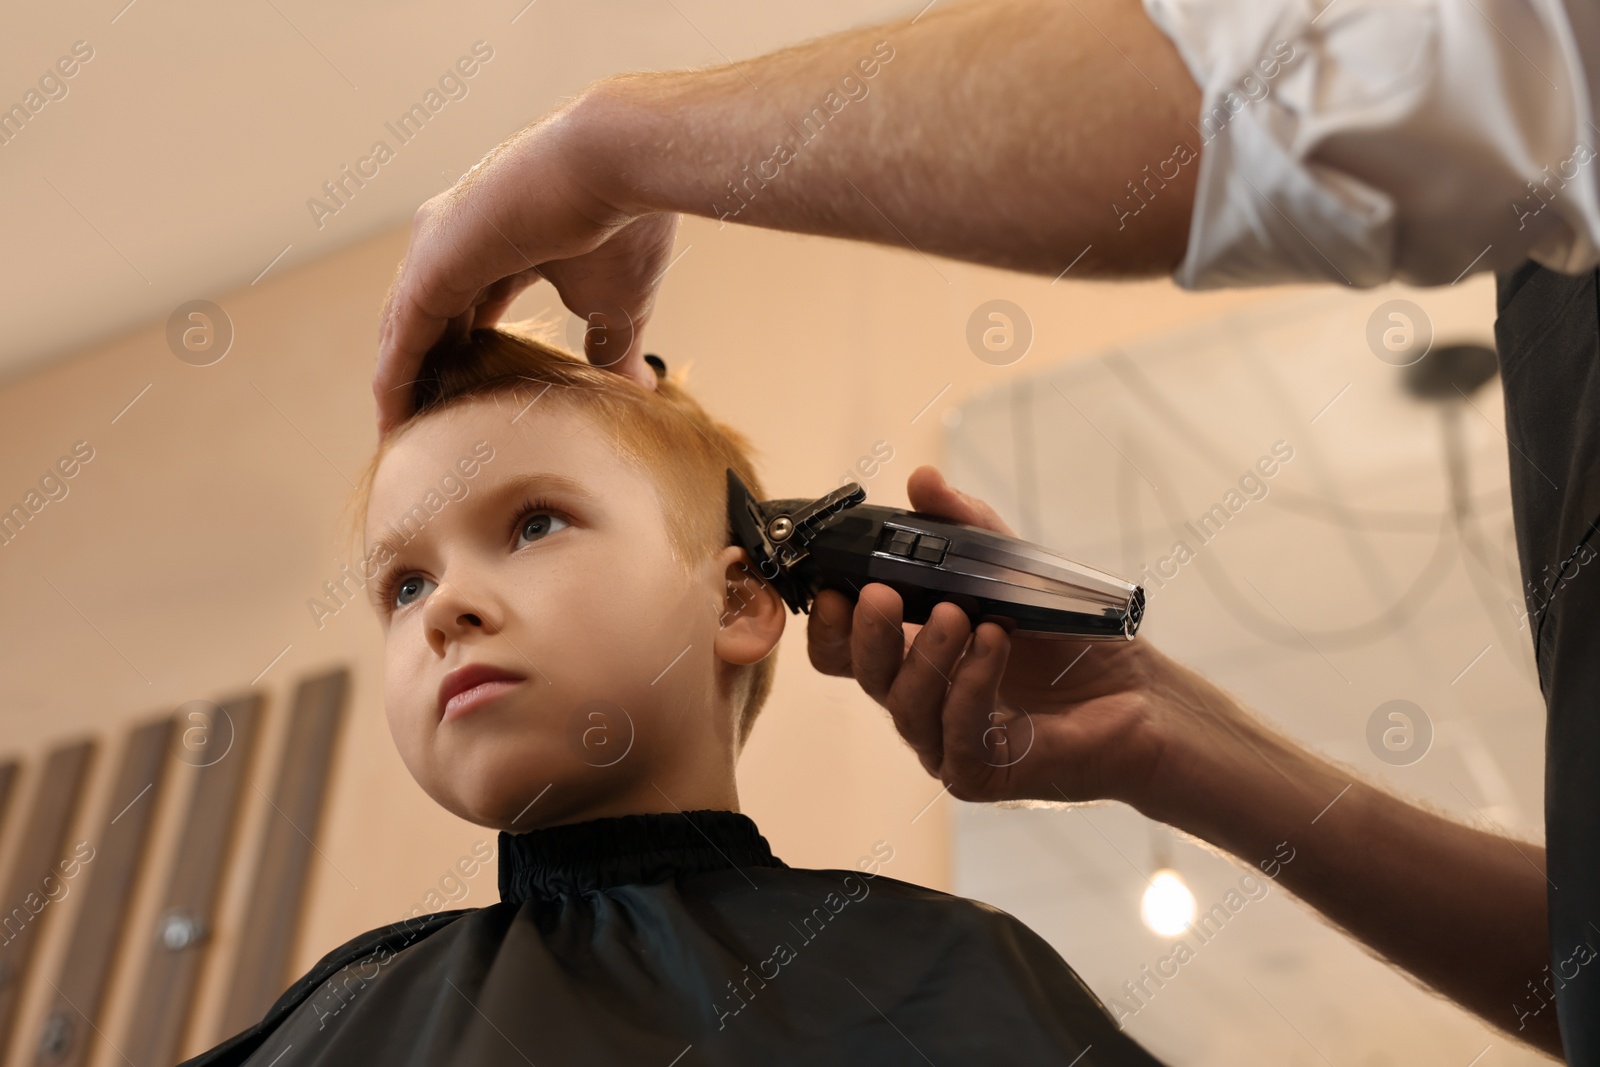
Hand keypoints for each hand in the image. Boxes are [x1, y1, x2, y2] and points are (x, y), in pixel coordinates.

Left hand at [374, 87, 677, 437]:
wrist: (615, 165)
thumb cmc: (624, 223)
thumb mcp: (617, 304)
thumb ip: (614, 347)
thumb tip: (638, 388)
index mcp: (500, 243)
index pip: (467, 307)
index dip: (461, 354)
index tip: (464, 402)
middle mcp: (458, 240)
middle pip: (428, 320)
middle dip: (422, 373)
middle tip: (421, 431)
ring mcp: (437, 249)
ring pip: (406, 331)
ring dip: (401, 385)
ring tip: (400, 438)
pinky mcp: (430, 266)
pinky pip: (401, 338)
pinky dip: (395, 381)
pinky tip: (393, 421)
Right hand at [807, 465, 1249, 816]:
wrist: (1140, 695)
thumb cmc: (1069, 640)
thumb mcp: (1013, 568)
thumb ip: (965, 527)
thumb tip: (922, 479)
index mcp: (913, 655)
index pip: (843, 649)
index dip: (828, 622)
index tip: (835, 585)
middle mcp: (921, 700)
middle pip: (863, 674)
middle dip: (866, 633)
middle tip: (884, 595)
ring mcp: (946, 741)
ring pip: (905, 706)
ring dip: (928, 656)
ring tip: (962, 615)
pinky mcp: (981, 774)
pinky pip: (955, 734)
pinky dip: (970, 684)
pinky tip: (994, 646)